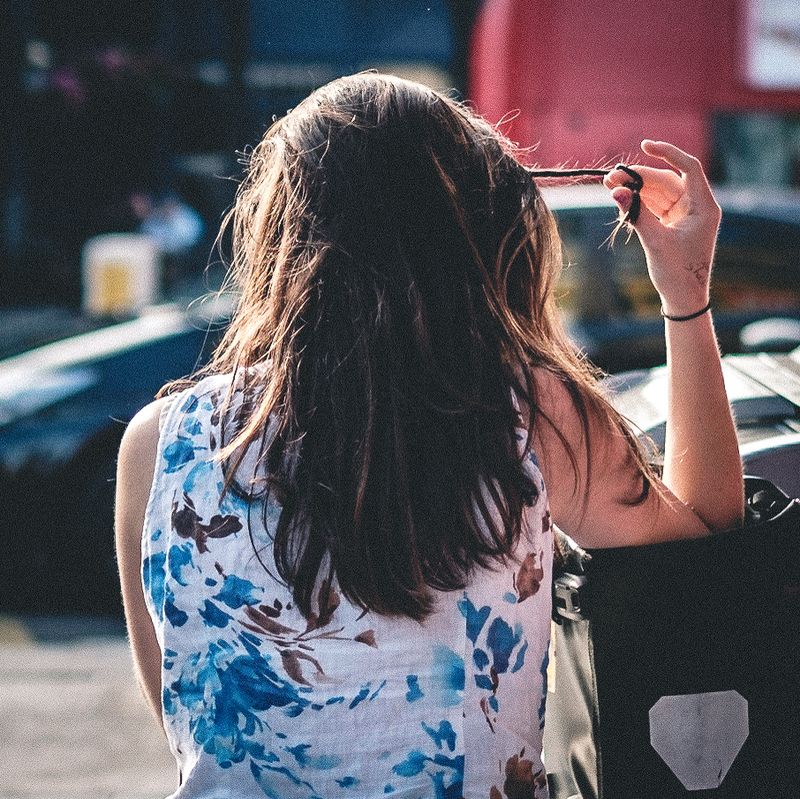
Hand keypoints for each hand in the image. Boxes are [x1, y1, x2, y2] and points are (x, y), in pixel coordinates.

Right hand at [603, 140, 721, 316]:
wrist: (683, 298)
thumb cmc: (677, 273)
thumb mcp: (655, 242)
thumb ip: (637, 214)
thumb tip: (617, 192)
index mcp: (703, 206)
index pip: (688, 167)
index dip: (668, 153)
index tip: (645, 145)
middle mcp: (696, 206)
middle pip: (666, 180)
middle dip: (639, 178)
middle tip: (611, 178)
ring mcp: (684, 215)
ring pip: (657, 192)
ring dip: (635, 189)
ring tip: (609, 187)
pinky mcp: (672, 224)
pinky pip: (654, 205)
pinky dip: (638, 202)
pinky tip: (620, 200)